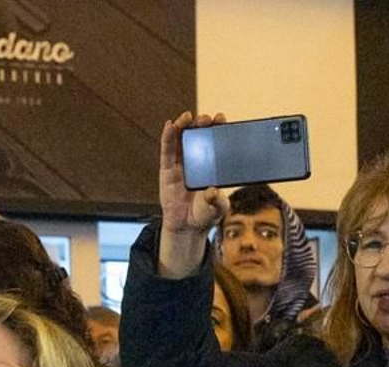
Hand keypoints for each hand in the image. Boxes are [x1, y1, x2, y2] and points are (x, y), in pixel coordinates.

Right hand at [157, 112, 229, 278]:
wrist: (188, 227)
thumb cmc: (206, 213)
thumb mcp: (218, 208)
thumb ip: (218, 200)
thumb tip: (213, 191)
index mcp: (211, 164)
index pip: (214, 142)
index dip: (217, 129)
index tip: (221, 119)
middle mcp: (196, 160)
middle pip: (197, 136)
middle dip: (202, 124)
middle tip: (207, 119)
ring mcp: (181, 163)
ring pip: (181, 139)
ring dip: (184, 125)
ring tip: (188, 116)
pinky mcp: (167, 170)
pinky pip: (167, 150)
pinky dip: (168, 136)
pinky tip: (170, 125)